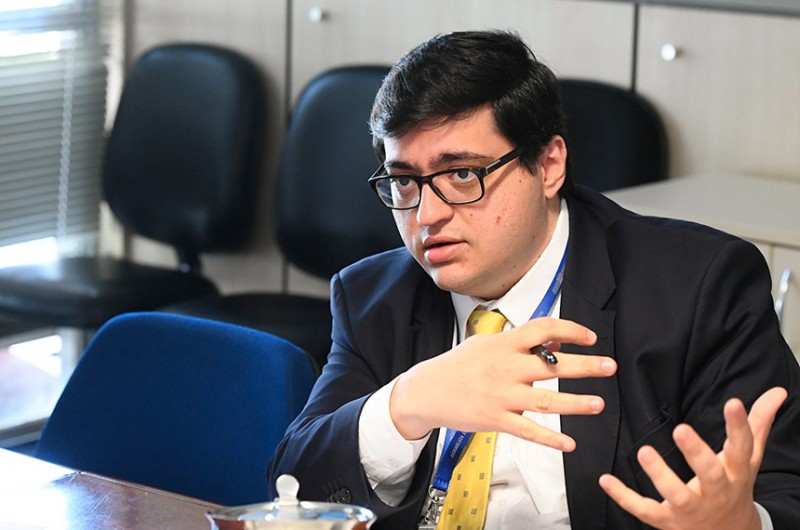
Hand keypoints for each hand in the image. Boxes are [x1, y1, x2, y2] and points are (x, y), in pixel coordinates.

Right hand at [389, 317, 616, 448]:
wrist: (426, 391)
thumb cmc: (458, 365)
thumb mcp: (486, 344)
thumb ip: (519, 343)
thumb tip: (554, 342)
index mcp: (504, 344)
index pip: (542, 329)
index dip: (570, 330)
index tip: (590, 337)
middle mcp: (506, 368)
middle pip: (552, 365)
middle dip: (585, 366)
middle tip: (610, 367)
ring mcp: (501, 395)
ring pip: (546, 400)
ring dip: (575, 403)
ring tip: (599, 404)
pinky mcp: (496, 419)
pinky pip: (528, 431)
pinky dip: (550, 439)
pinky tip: (569, 444)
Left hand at [599, 386, 787, 529]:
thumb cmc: (734, 486)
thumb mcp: (748, 458)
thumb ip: (758, 424)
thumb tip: (778, 392)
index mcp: (735, 473)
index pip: (741, 447)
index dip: (739, 426)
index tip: (734, 402)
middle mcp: (715, 492)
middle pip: (709, 473)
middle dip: (696, 453)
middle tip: (681, 428)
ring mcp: (691, 509)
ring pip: (677, 495)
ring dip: (661, 476)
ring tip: (645, 452)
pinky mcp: (667, 521)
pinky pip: (645, 511)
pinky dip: (624, 498)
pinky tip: (606, 480)